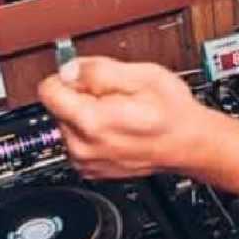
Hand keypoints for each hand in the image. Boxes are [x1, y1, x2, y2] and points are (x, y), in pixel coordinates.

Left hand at [38, 57, 204, 178]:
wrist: (189, 144)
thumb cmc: (173, 113)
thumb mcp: (142, 75)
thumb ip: (99, 70)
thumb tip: (69, 69)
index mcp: (91, 122)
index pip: (48, 90)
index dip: (70, 77)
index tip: (88, 77)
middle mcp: (83, 147)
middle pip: (59, 107)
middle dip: (82, 96)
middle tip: (115, 96)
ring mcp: (87, 161)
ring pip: (67, 124)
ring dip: (88, 115)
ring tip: (120, 113)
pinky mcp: (91, 169)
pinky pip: (78, 141)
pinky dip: (93, 133)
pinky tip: (119, 128)